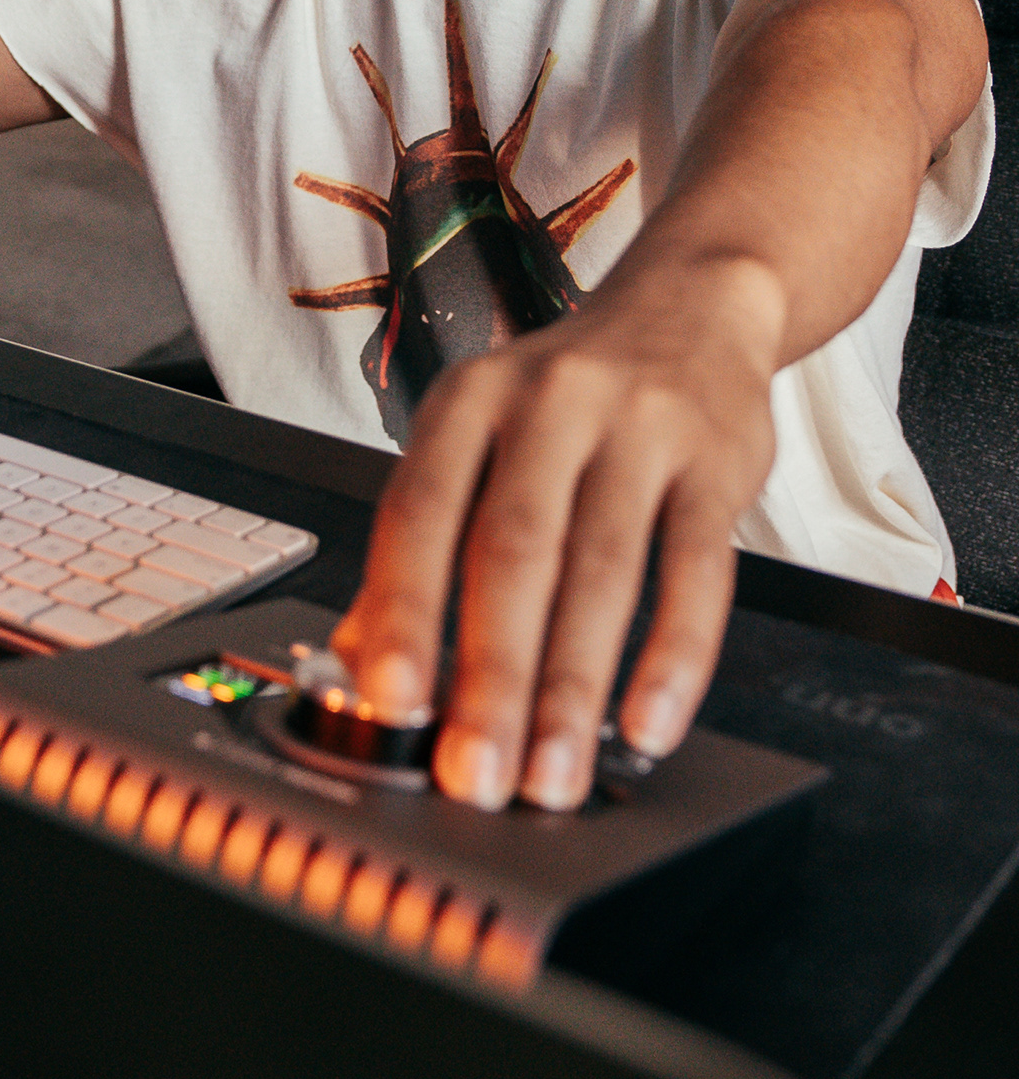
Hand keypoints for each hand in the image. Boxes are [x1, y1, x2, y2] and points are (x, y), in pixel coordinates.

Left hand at [330, 256, 782, 810]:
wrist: (689, 303)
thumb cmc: (563, 398)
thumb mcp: (476, 441)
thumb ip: (421, 546)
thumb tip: (361, 663)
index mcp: (467, 401)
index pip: (420, 512)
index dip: (403, 613)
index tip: (391, 704)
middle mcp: (547, 404)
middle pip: (511, 551)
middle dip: (490, 676)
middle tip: (475, 774)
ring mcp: (637, 427)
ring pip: (601, 571)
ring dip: (573, 687)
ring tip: (554, 774)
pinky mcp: (717, 461)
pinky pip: (697, 570)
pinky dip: (674, 656)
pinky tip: (648, 721)